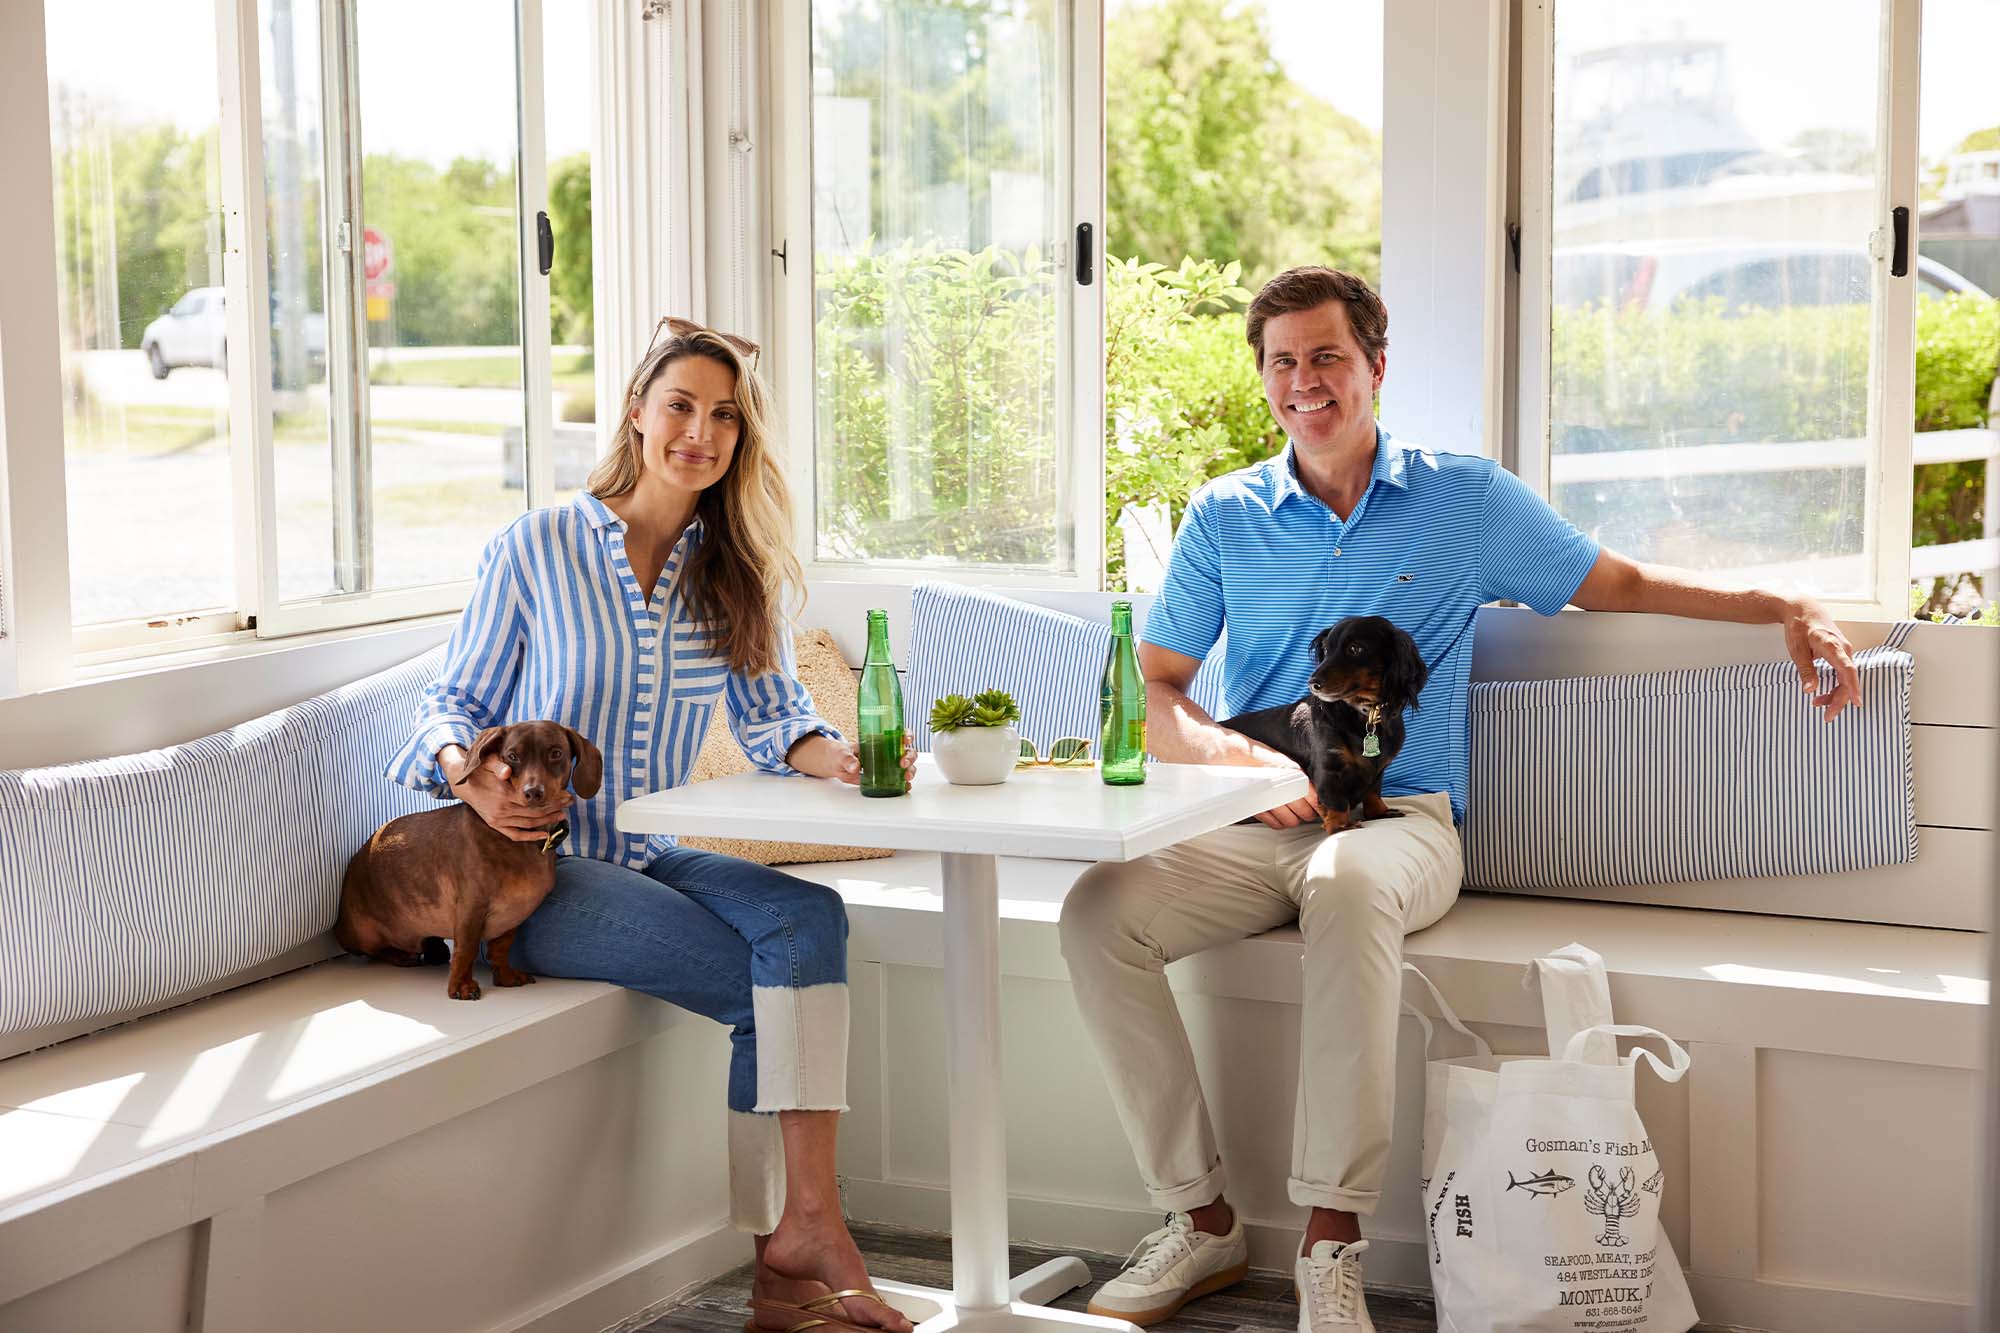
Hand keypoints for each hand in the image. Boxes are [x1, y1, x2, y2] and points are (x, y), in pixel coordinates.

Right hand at [439, 745, 574, 842]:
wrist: (463, 783)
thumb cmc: (480, 769)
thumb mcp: (487, 762)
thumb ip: (498, 766)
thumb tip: (506, 771)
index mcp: (503, 795)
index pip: (534, 801)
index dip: (552, 799)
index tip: (567, 795)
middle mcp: (501, 810)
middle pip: (535, 814)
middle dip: (555, 809)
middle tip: (570, 803)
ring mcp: (498, 820)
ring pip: (528, 824)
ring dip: (547, 821)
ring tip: (563, 815)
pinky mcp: (495, 824)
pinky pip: (515, 835)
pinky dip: (530, 837)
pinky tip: (545, 834)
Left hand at [789, 732, 917, 785]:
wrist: (835, 764)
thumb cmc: (841, 753)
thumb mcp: (842, 753)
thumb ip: (848, 759)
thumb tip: (855, 767)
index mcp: (880, 740)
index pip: (899, 734)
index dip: (907, 735)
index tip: (906, 740)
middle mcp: (888, 751)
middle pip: (907, 751)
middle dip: (909, 757)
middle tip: (902, 763)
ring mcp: (888, 765)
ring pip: (907, 766)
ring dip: (910, 770)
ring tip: (906, 777)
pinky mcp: (885, 777)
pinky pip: (898, 780)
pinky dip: (904, 783)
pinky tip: (905, 786)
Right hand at [1252, 755, 1321, 829]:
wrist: (1236, 758)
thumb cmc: (1260, 758)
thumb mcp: (1286, 762)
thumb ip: (1301, 777)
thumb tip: (1316, 793)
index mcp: (1293, 776)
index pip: (1315, 800)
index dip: (1318, 806)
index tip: (1319, 806)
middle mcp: (1282, 790)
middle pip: (1305, 813)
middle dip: (1308, 812)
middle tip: (1306, 808)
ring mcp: (1270, 801)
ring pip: (1291, 822)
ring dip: (1294, 819)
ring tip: (1291, 811)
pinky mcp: (1258, 810)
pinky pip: (1276, 825)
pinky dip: (1280, 822)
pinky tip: (1279, 814)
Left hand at [1779, 597, 1861, 720]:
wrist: (1802, 608)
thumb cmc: (1799, 625)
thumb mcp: (1796, 648)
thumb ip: (1805, 669)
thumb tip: (1810, 689)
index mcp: (1833, 646)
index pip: (1848, 670)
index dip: (1853, 687)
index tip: (1857, 703)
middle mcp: (1843, 649)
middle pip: (1847, 679)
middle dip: (1839, 700)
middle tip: (1827, 717)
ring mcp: (1843, 651)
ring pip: (1845, 678)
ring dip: (1835, 694)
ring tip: (1818, 705)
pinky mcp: (1839, 654)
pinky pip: (1842, 673)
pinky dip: (1834, 685)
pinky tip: (1822, 693)